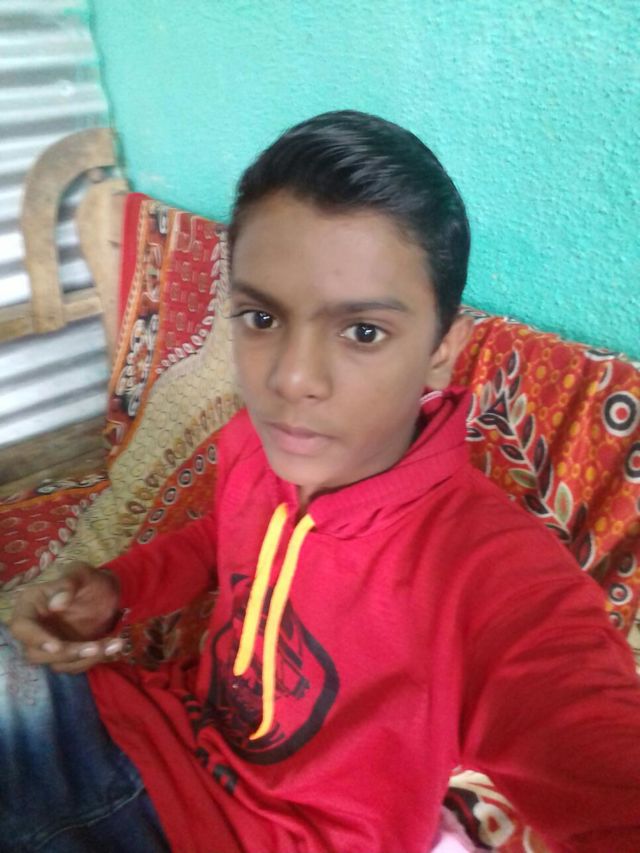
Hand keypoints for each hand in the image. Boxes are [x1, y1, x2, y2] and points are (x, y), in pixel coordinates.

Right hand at [9, 563, 123, 673]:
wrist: (107, 593)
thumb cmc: (89, 579)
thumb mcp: (81, 573)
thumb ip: (68, 584)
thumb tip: (56, 605)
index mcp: (30, 605)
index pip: (21, 627)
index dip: (36, 639)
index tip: (57, 646)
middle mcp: (35, 628)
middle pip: (36, 653)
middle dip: (66, 654)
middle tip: (95, 647)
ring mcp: (50, 644)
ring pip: (58, 664)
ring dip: (84, 659)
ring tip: (113, 644)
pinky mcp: (67, 655)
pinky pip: (75, 665)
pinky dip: (95, 659)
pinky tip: (114, 645)